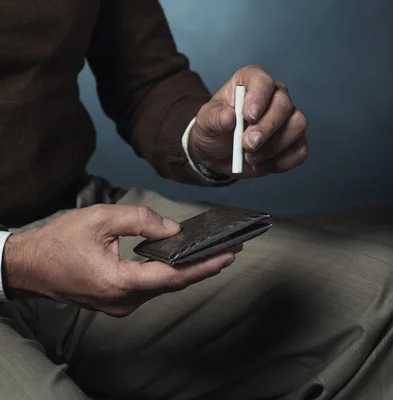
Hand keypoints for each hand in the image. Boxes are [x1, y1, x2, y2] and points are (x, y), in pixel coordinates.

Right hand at [3, 204, 238, 316]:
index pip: (172, 276)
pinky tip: (182, 258)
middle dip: (203, 267)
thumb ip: (139, 220)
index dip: (203, 266)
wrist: (32, 265)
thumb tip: (172, 229)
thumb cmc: (60, 240)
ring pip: (162, 286)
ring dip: (188, 270)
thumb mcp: (100, 218)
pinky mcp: (117, 300)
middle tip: (230, 250)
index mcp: (118, 282)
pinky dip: (170, 272)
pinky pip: (150, 286)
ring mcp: (120, 304)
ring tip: (213, 252)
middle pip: (172, 284)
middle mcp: (123, 301)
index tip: (228, 256)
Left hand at [189, 65, 307, 177]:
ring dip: (274, 146)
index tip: (248, 116)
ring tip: (250, 157)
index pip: (262, 80)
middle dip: (267, 127)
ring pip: (297, 125)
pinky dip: (280, 162)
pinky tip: (260, 164)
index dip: (259, 96)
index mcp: (251, 82)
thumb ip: (214, 118)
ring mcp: (288, 118)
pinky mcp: (295, 141)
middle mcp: (274, 95)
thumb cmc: (214, 129)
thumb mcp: (204, 122)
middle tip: (247, 144)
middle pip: (284, 104)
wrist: (218, 153)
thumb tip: (229, 117)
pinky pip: (300, 150)